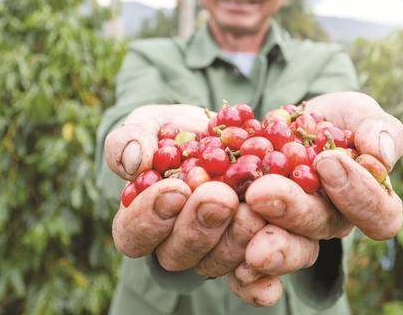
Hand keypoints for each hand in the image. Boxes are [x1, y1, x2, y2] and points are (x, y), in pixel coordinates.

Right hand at [104, 104, 265, 276]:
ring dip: (235, 240)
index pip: (134, 234)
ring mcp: (214, 252)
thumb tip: (134, 161)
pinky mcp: (249, 250)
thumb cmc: (173, 132)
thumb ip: (129, 141)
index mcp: (141, 220)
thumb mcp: (147, 126)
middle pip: (178, 255)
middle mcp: (175, 244)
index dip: (151, 218)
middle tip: (221, 197)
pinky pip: (255, 275)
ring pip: (218, 263)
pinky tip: (273, 272)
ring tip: (252, 207)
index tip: (175, 189)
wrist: (225, 134)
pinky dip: (263, 276)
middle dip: (199, 226)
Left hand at [229, 91, 402, 305]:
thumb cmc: (336, 120)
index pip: (378, 215)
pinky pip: (254, 268)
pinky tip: (233, 268)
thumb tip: (378, 153)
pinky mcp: (259, 237)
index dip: (358, 195)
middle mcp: (331, 224)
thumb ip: (380, 130)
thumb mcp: (359, 113)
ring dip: (265, 239)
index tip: (327, 161)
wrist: (288, 124)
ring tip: (241, 214)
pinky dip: (245, 274)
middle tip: (262, 192)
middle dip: (292, 211)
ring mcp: (295, 234)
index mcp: (366, 202)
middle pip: (320, 229)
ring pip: (287, 248)